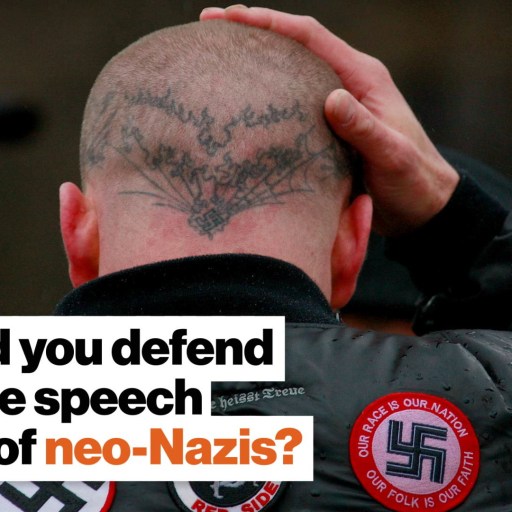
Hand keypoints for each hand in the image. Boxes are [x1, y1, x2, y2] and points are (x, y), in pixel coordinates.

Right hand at [200, 6, 459, 235]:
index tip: (231, 16)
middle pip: (296, 45)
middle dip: (255, 31)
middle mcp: (349, 82)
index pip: (310, 38)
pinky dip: (270, 91)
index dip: (270, 23)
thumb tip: (331, 99)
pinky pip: (295, 100)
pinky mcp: (332, 125)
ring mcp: (340, 102)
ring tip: (221, 56)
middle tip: (212, 27)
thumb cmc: (412, 180)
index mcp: (364, 78)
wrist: (423, 203)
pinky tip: (249, 99)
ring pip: (292, 70)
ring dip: (260, 59)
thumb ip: (364, 128)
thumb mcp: (392, 156)